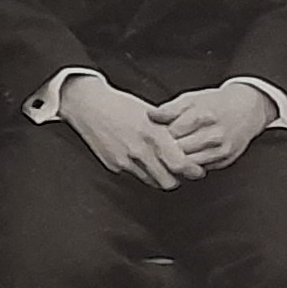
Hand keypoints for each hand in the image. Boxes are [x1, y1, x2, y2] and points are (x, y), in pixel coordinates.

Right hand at [59, 73, 201, 190]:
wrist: (89, 106)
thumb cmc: (121, 106)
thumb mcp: (150, 114)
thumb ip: (167, 132)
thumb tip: (187, 146)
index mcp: (152, 133)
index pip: (180, 164)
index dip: (192, 171)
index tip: (197, 170)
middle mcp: (139, 150)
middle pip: (168, 181)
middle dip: (177, 179)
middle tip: (180, 171)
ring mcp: (125, 160)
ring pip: (152, 181)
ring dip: (160, 176)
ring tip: (161, 164)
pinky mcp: (114, 165)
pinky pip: (134, 175)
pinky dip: (141, 170)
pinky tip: (139, 158)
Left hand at [150, 82, 277, 173]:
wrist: (246, 109)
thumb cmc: (215, 103)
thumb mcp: (191, 99)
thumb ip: (170, 109)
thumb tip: (150, 115)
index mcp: (202, 116)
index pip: (172, 133)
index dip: (159, 135)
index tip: (152, 135)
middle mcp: (213, 135)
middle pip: (179, 151)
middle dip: (166, 150)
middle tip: (156, 147)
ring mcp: (221, 150)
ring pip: (189, 163)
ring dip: (177, 161)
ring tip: (169, 154)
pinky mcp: (225, 160)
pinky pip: (201, 168)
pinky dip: (190, 166)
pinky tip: (185, 158)